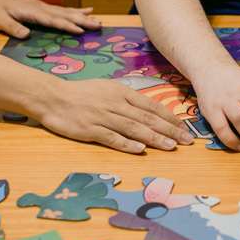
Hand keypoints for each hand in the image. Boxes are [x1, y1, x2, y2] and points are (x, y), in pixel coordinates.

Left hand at [0, 0, 101, 37]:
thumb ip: (11, 27)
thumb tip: (26, 35)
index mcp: (32, 11)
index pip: (53, 20)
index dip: (67, 25)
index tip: (81, 31)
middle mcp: (41, 8)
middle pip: (65, 15)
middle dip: (82, 21)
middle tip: (98, 25)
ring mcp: (44, 7)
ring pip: (67, 12)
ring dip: (83, 17)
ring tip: (99, 21)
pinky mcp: (44, 8)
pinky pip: (63, 10)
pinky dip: (76, 11)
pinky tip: (87, 11)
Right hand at [36, 78, 193, 152]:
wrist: (52, 96)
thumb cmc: (81, 94)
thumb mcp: (107, 89)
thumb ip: (127, 99)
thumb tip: (149, 109)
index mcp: (121, 92)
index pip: (151, 105)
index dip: (170, 117)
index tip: (184, 128)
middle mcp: (115, 103)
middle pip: (147, 118)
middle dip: (169, 130)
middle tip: (187, 140)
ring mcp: (102, 116)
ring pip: (133, 128)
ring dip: (154, 138)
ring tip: (170, 147)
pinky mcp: (90, 129)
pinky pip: (111, 137)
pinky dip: (126, 143)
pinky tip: (140, 149)